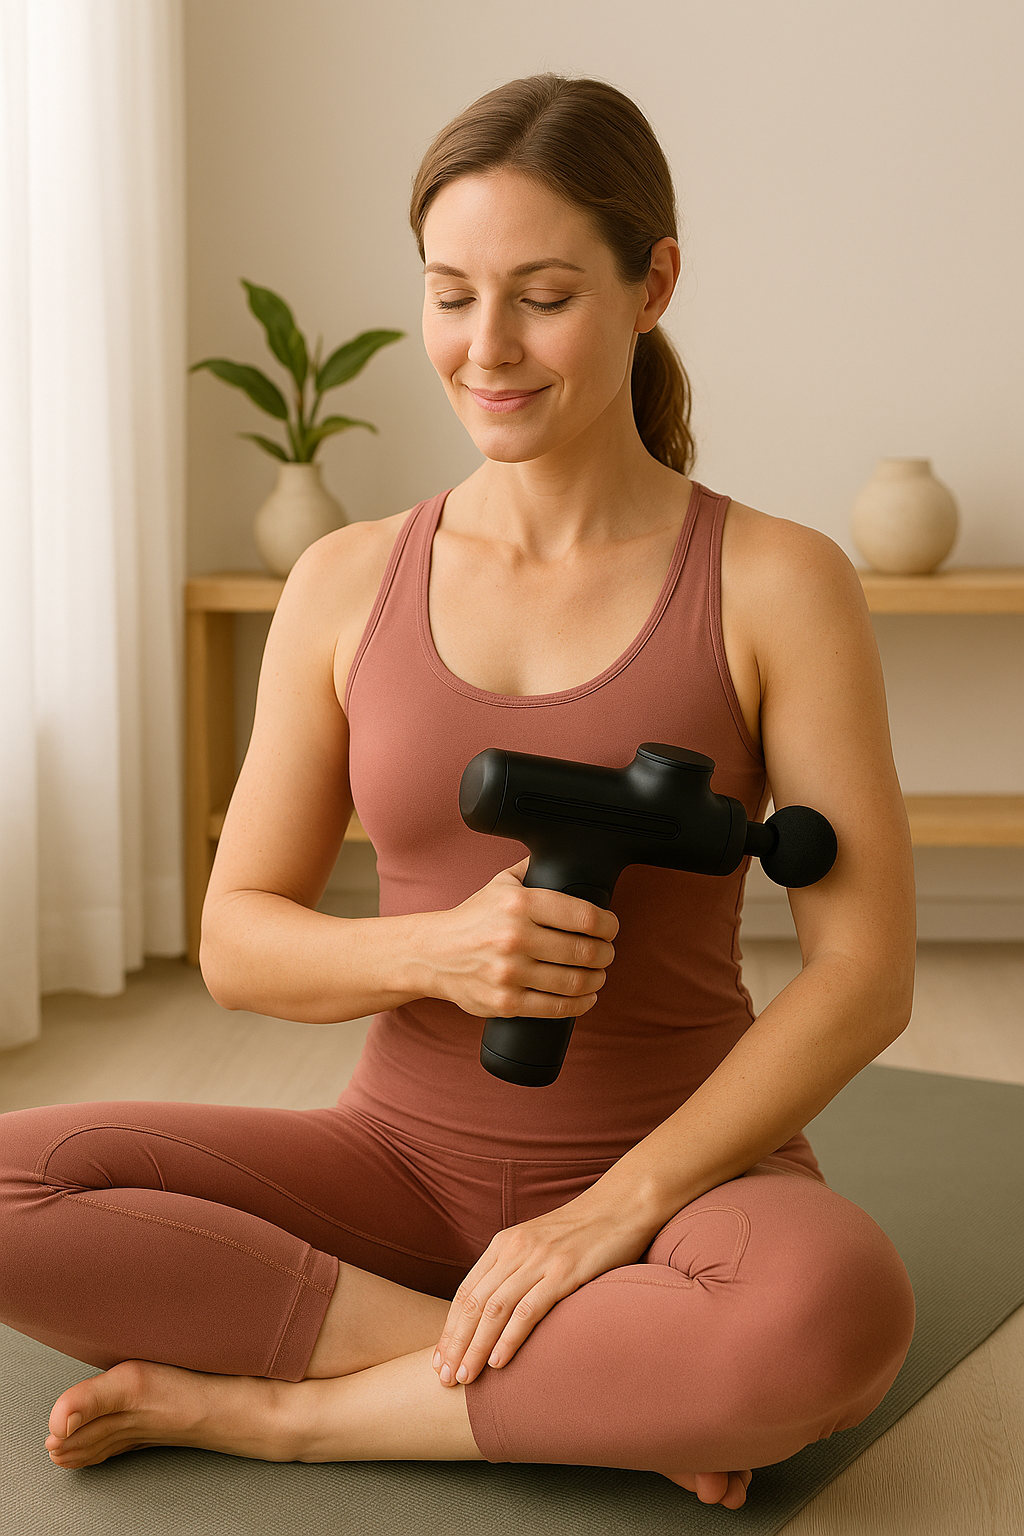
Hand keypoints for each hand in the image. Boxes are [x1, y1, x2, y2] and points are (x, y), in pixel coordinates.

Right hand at [421, 856, 618, 1019]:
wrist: (433, 954)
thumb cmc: (472, 919)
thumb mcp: (501, 884)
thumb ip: (534, 869)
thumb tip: (567, 854)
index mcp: (519, 904)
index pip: (583, 917)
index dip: (608, 925)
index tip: (611, 928)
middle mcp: (515, 938)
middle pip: (584, 951)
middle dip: (605, 953)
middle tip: (607, 952)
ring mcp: (510, 973)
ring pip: (574, 982)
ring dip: (596, 979)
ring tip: (599, 974)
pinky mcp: (506, 1003)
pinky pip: (556, 1008)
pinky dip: (580, 1004)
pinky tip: (586, 997)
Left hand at [431, 1189, 653, 1387]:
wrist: (621, 1206)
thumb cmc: (583, 1232)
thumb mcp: (539, 1244)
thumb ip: (516, 1270)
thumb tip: (496, 1312)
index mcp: (504, 1244)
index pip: (466, 1292)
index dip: (450, 1328)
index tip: (440, 1360)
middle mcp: (515, 1250)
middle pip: (473, 1303)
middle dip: (456, 1344)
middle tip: (445, 1379)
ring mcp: (539, 1260)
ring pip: (494, 1309)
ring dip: (476, 1347)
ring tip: (465, 1378)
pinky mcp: (564, 1272)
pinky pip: (528, 1309)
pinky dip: (509, 1338)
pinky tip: (499, 1362)